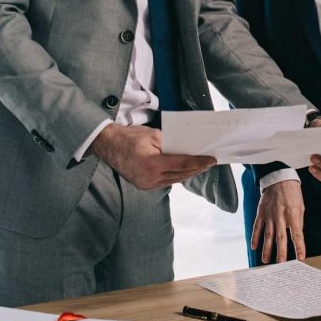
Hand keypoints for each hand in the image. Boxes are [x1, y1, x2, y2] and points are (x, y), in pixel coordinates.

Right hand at [91, 124, 215, 189]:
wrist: (108, 145)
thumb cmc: (130, 136)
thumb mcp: (153, 134)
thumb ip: (171, 143)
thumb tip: (188, 148)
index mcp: (151, 163)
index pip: (182, 164)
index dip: (199, 162)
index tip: (212, 160)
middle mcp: (149, 178)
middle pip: (180, 175)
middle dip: (197, 168)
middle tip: (210, 162)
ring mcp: (146, 185)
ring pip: (174, 180)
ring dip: (188, 173)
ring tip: (201, 166)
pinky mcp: (144, 186)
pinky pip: (165, 182)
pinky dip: (176, 176)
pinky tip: (185, 170)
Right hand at [251, 180, 305, 263]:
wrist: (279, 177)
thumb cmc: (292, 192)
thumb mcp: (301, 206)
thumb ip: (298, 221)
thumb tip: (297, 236)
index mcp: (293, 214)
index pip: (297, 234)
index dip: (299, 247)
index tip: (300, 258)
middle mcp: (280, 216)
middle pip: (280, 238)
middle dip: (281, 252)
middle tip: (280, 265)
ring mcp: (269, 215)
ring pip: (267, 235)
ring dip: (266, 249)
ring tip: (265, 261)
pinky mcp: (261, 213)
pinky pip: (257, 227)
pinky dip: (255, 237)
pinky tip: (254, 247)